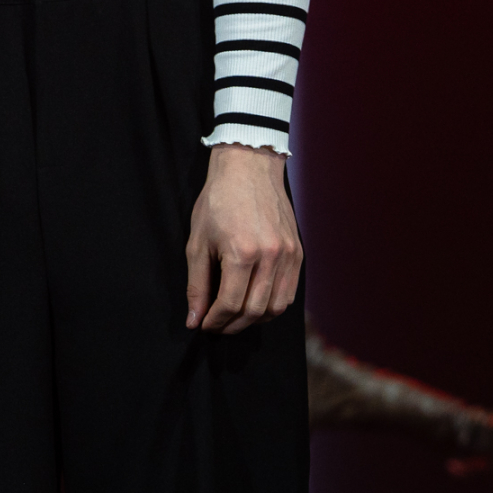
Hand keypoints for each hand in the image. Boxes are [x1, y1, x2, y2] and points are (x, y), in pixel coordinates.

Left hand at [184, 146, 300, 332]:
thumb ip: (197, 284)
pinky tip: (255, 303)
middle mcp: (270, 256)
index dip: (215, 321)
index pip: (231, 304)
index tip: (204, 324)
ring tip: (235, 317)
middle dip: (232, 325)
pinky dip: (273, 305)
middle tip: (217, 325)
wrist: (248, 167)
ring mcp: (288, 255)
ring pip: (276, 307)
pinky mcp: (298, 252)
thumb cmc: (218, 201)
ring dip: (254, 320)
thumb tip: (194, 319)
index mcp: (242, 252)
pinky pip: (290, 292)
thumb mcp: (198, 242)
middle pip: (254, 311)